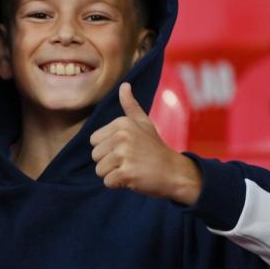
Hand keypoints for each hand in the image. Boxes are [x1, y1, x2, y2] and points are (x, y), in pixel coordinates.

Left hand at [90, 83, 201, 204]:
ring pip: (100, 170)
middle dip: (110, 162)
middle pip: (95, 156)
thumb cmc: (155, 149)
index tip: (127, 149)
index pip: (94, 141)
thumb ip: (131, 105)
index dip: (107, 148)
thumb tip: (124, 85)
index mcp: (122, 123)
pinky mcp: (126, 173)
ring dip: (114, 174)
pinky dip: (119, 184)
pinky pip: (107, 182)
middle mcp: (122, 136)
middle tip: (131, 161)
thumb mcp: (144, 123)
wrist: (175, 172)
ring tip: (133, 168)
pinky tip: (134, 178)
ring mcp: (125, 155)